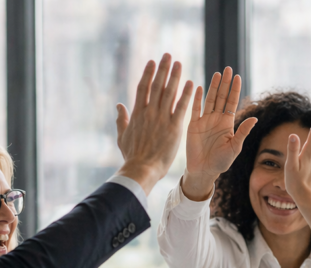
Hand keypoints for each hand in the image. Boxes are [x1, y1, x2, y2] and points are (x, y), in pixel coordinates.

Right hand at [115, 53, 194, 195]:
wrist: (141, 170)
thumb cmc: (131, 157)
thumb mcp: (122, 137)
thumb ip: (122, 120)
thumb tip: (119, 105)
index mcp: (137, 113)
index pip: (143, 88)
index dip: (148, 73)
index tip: (152, 62)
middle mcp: (149, 112)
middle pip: (157, 85)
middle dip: (163, 69)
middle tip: (168, 55)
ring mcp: (161, 119)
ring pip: (169, 92)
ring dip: (175, 76)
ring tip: (179, 63)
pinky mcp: (173, 128)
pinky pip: (182, 107)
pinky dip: (186, 94)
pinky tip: (191, 83)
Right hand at [182, 67, 257, 200]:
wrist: (204, 171)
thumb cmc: (221, 162)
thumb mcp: (234, 147)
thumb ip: (243, 132)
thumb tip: (255, 118)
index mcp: (227, 124)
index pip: (232, 102)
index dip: (234, 90)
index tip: (237, 76)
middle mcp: (216, 119)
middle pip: (221, 97)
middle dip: (224, 83)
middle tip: (227, 68)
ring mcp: (204, 121)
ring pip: (209, 100)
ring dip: (213, 87)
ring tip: (217, 73)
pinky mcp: (193, 125)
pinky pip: (195, 109)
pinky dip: (197, 98)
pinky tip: (198, 87)